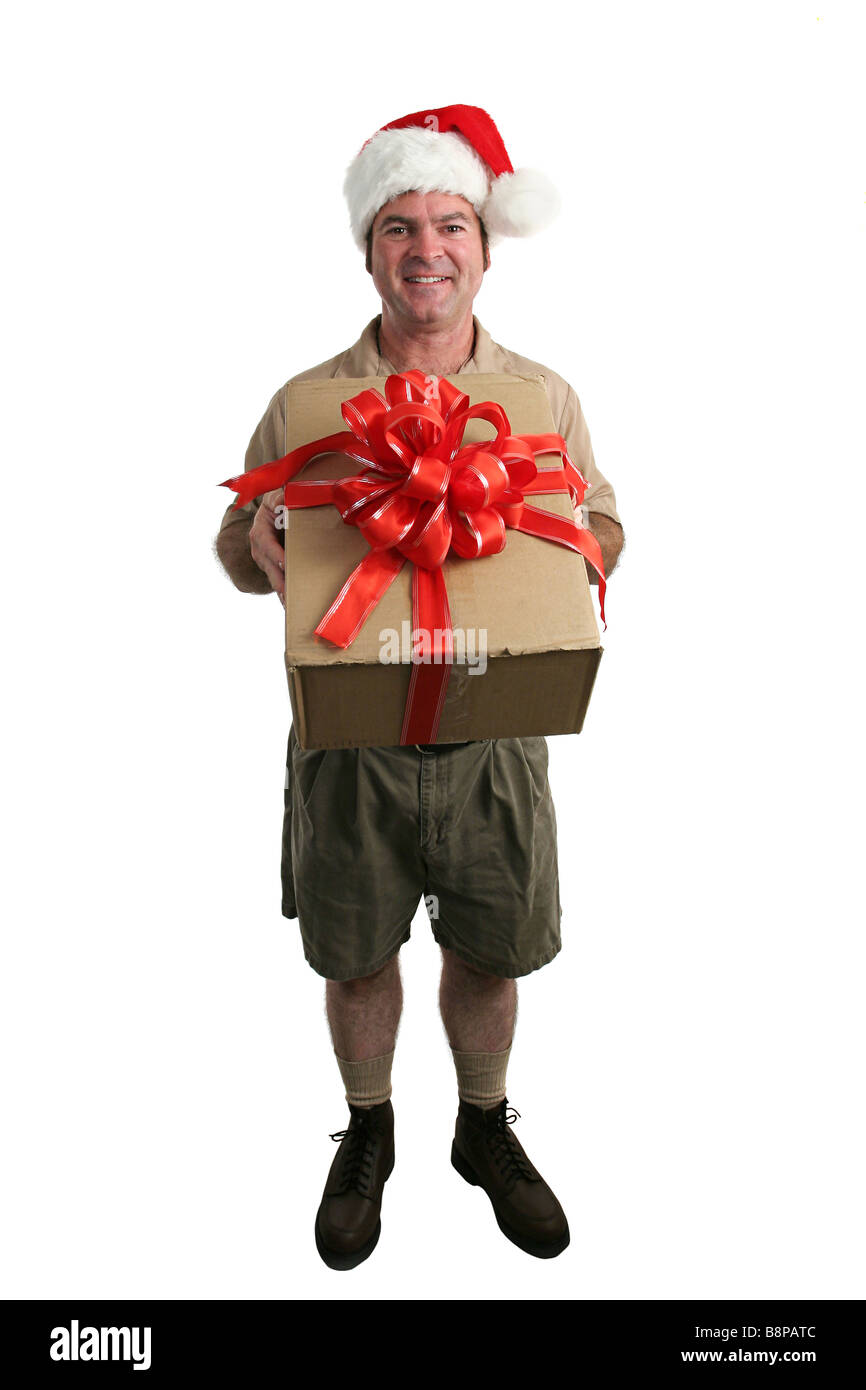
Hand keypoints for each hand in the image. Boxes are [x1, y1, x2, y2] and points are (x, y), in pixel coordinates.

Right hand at [249, 488, 285, 603]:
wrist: (272, 510)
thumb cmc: (277, 503)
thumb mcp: (276, 498)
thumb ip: (279, 499)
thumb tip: (284, 500)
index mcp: (259, 530)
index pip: (266, 543)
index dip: (275, 554)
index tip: (284, 564)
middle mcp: (258, 548)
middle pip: (269, 566)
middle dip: (279, 582)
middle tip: (289, 595)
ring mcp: (263, 559)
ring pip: (273, 577)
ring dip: (282, 592)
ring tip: (291, 607)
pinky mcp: (270, 567)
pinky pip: (277, 580)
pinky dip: (284, 593)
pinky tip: (291, 606)